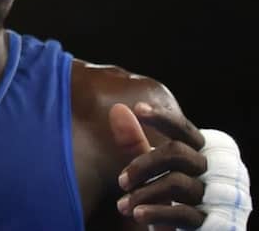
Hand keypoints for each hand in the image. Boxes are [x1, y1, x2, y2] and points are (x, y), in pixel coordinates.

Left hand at [110, 102, 206, 228]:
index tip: (138, 108)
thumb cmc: (167, 192)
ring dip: (143, 193)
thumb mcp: (151, 167)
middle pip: (177, 153)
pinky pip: (183, 213)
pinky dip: (157, 212)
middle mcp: (207, 168)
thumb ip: (135, 141)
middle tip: (121, 182)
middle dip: (143, 164)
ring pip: (177, 182)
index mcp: (195, 151)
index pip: (182, 129)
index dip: (163, 118)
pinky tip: (137, 214)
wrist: (187, 228)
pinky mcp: (208, 219)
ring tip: (123, 205)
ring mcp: (210, 193)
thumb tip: (117, 108)